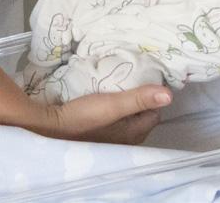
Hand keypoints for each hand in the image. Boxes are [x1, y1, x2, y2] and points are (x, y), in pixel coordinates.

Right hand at [30, 84, 172, 143]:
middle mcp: (126, 141)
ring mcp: (111, 140)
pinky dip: (112, 110)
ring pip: (126, 118)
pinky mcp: (96, 135)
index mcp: (134, 134)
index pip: (154, 112)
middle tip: (131, 78)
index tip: (145, 78)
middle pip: (141, 116)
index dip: (152, 95)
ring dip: (124, 104)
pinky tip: (104, 97)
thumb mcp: (113, 104)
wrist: (49, 129)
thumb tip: (170, 94)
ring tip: (118, 84)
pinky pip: (113, 120)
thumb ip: (139, 98)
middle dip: (139, 99)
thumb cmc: (83, 117)